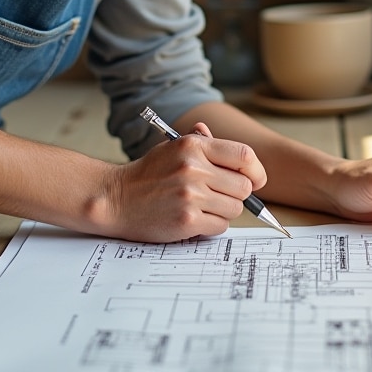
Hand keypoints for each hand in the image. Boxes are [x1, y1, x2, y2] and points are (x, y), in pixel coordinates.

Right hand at [102, 123, 267, 241]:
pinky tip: (193, 219)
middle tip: (218, 196)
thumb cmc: (148, 174)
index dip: (256, 171)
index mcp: (193, 146)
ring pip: (234, 209)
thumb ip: (206, 146)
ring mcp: (190, 195)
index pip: (244, 156)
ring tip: (201, 207)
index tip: (255, 180)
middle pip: (244, 186)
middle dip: (236, 194)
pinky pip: (220, 226)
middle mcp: (194, 168)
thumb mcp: (173, 148)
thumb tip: (243, 157)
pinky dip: (211, 226)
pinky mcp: (187, 220)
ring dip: (223, 211)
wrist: (115, 199)